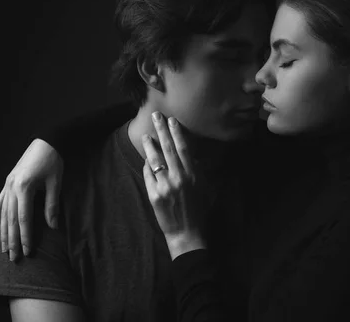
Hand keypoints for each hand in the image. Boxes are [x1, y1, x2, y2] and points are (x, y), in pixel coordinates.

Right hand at [0, 139, 62, 260]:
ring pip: (3, 213)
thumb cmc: (54, 161)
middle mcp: (11, 187)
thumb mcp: (56, 183)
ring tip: (4, 249)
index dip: (26, 237)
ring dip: (3, 232)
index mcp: (24, 187)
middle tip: (14, 258)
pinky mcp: (8, 182)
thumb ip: (52, 205)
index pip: (23, 219)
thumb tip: (53, 227)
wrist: (47, 141)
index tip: (29, 252)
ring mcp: (7, 184)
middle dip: (12, 240)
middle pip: (10, 219)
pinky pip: (0, 203)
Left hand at [142, 112, 209, 259]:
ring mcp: (165, 186)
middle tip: (156, 116)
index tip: (172, 120)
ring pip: (155, 160)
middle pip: (167, 149)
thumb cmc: (198, 210)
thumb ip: (198, 170)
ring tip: (146, 135)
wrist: (187, 233)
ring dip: (150, 145)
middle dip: (161, 130)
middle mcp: (179, 178)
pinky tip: (146, 159)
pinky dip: (147, 166)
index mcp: (193, 175)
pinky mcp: (153, 195)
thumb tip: (193, 155)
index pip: (183, 148)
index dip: (177, 133)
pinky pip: (148, 175)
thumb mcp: (204, 188)